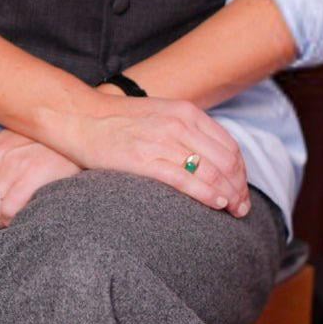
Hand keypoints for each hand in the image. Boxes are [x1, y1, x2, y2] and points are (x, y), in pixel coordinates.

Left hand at [0, 130, 79, 226]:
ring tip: (18, 213)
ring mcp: (13, 162)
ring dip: (2, 220)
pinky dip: (16, 219)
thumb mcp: (8, 150)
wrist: (80, 140)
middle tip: (6, 214)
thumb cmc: (42, 151)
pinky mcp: (33, 172)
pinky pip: (9, 211)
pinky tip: (28, 211)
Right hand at [55, 95, 250, 216]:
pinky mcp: (144, 160)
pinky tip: (217, 204)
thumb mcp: (160, 115)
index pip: (229, 146)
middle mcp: (179, 124)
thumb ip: (185, 130)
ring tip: (233, 211)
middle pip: (226, 161)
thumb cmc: (118, 120)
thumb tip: (209, 158)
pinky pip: (185, 180)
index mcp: (186, 112)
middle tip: (242, 208)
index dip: (241, 172)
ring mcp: (162, 142)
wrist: (80, 116)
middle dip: (240, 187)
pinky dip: (207, 194)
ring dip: (229, 194)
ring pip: (211, 171)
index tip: (242, 190)